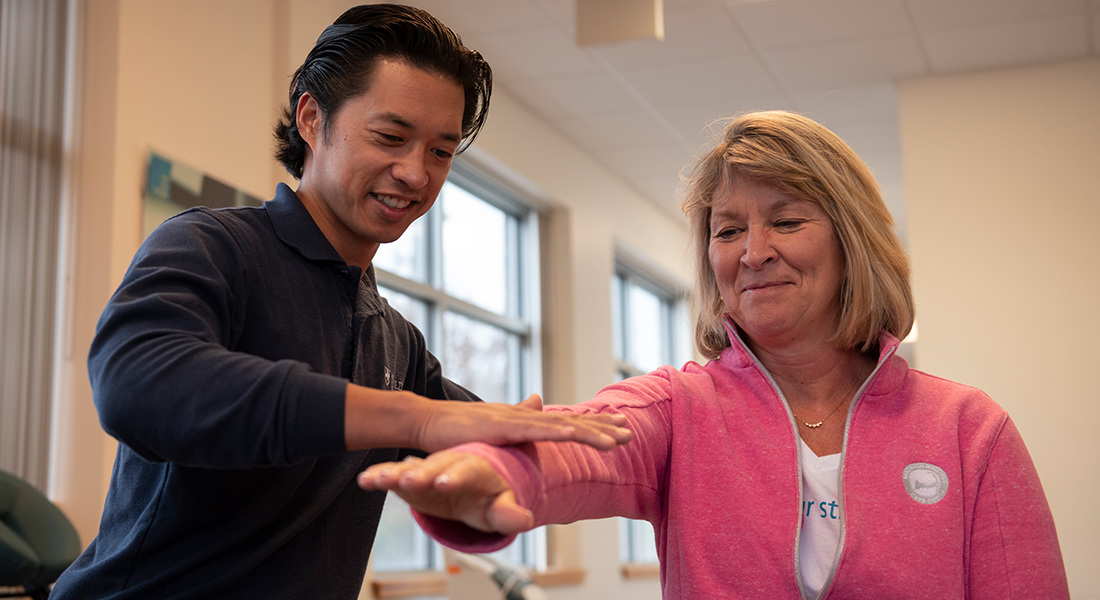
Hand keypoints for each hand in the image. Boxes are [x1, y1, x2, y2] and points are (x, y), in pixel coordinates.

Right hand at [345, 388, 631, 451]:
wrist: (426, 421)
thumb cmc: (456, 428)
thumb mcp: (494, 424)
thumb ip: (518, 413)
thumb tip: (538, 400)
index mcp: (524, 420)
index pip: (566, 423)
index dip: (594, 425)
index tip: (620, 428)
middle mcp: (524, 416)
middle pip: (571, 422)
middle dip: (602, 427)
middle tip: (630, 430)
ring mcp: (513, 420)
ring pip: (560, 427)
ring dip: (590, 432)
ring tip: (616, 439)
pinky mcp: (499, 427)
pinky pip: (532, 431)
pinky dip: (556, 433)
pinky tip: (575, 435)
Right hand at [358, 452, 531, 533]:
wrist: (476, 480)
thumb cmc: (491, 490)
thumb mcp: (502, 504)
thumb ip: (510, 513)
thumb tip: (526, 520)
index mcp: (475, 466)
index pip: (467, 470)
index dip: (456, 476)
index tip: (446, 483)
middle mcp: (449, 464)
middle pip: (434, 469)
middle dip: (422, 474)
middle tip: (410, 481)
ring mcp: (428, 470)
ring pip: (409, 470)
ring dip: (394, 474)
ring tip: (377, 480)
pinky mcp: (410, 479)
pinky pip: (393, 476)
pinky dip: (379, 477)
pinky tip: (365, 481)